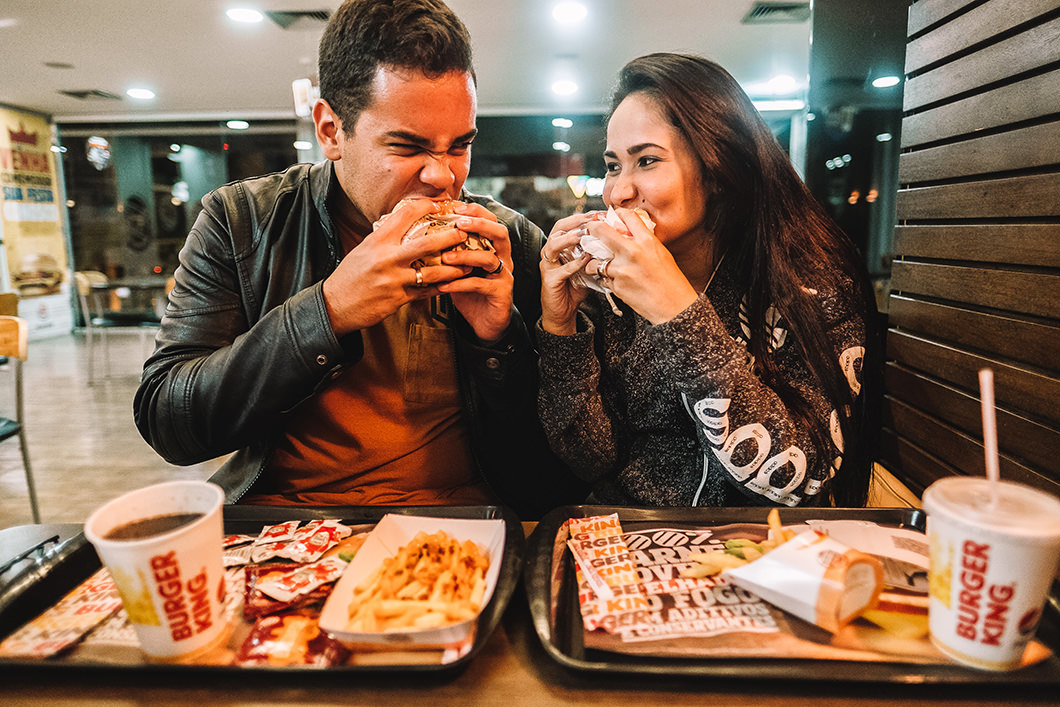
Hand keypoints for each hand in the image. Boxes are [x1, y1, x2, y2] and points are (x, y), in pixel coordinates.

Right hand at [322, 199, 471, 335]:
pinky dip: (441, 287)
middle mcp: (387, 258)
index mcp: (377, 240)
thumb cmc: (350, 275)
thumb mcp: (364, 249)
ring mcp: (394, 279)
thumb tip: (403, 223)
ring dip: (453, 268)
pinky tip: (453, 283)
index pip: (405, 215)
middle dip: (450, 237)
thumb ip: (385, 238)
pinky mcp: (398, 298)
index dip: (425, 206)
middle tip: (465, 232)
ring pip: (432, 271)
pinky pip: (426, 292)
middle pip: (427, 243)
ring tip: (468, 264)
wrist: (335, 304)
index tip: (440, 205)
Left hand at [434, 202, 512, 343]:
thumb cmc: (469, 292)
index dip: (477, 211)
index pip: (491, 221)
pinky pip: (480, 284)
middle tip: (459, 224)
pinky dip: (460, 283)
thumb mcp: (458, 267)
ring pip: (490, 258)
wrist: (485, 323)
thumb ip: (449, 250)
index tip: (457, 207)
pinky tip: (443, 285)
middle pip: (500, 232)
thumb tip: (420, 232)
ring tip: (445, 257)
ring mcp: (504, 276)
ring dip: (466, 255)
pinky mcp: (501, 294)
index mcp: (494, 248)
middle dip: (480, 224)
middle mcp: (503, 258)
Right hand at [539, 214, 594, 334]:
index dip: (584, 216)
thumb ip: (598, 253)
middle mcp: (552, 251)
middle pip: (559, 228)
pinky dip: (573, 264)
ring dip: (570, 238)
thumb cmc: (576, 286)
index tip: (600, 213)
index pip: (570, 223)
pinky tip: (585, 260)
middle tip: (592, 220)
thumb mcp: (590, 265)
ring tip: (584, 235)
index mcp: (561, 245)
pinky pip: (561, 269)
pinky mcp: (549, 279)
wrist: (564, 311)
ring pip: (554, 244)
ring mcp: (549, 265)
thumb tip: (618, 241)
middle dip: (576, 222)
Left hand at [587, 207, 697, 324]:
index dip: (617, 214)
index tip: (611, 217)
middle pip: (602, 232)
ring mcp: (622, 270)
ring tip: (601, 266)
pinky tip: (616, 281)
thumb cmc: (671, 281)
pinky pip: (603, 279)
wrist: (674, 306)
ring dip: (595, 263)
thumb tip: (628, 232)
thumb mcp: (661, 253)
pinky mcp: (616, 286)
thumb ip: (644, 241)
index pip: (627, 216)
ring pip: (596, 261)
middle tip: (589, 230)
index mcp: (647, 241)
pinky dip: (606, 280)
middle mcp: (632, 252)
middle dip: (592, 229)